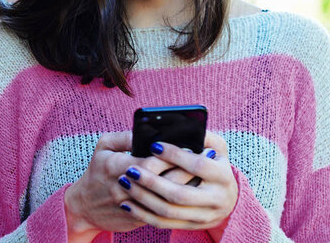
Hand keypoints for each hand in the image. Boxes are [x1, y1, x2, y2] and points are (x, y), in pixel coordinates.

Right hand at [64, 132, 197, 240]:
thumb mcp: (104, 147)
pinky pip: (164, 211)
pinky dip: (180, 202)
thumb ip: (125, 136)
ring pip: (168, 199)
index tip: (191, 145)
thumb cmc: (97, 171)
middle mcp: (125, 187)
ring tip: (204, 174)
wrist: (84, 207)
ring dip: (188, 187)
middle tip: (206, 159)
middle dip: (187, 169)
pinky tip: (192, 191)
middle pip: (164, 181)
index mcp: (116, 166)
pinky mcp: (138, 219)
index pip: (152, 161)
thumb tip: (149, 131)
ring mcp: (133, 205)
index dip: (173, 155)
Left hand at [116, 132, 237, 233]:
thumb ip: (203, 134)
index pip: (198, 166)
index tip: (153, 146)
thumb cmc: (214, 162)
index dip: (175, 156)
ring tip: (125, 182)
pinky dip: (143, 214)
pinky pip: (164, 224)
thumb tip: (184, 125)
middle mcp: (217, 199)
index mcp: (223, 176)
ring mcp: (205, 216)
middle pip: (179, 194)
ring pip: (168, 211)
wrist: (225, 196)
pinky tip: (126, 203)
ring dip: (143, 198)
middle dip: (152, 182)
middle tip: (130, 170)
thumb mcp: (216, 146)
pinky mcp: (192, 226)